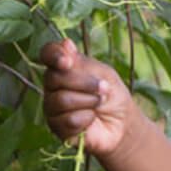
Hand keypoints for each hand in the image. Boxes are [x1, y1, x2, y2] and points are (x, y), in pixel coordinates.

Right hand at [40, 39, 133, 156]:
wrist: (122, 123)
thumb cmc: (112, 95)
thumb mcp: (104, 75)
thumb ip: (83, 63)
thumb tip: (65, 43)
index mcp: (63, 67)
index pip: (48, 54)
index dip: (54, 55)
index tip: (67, 61)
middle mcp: (52, 85)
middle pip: (55, 78)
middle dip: (85, 83)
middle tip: (104, 88)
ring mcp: (52, 106)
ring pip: (61, 100)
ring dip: (89, 101)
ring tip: (100, 104)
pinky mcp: (57, 127)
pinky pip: (68, 120)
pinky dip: (86, 118)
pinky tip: (92, 119)